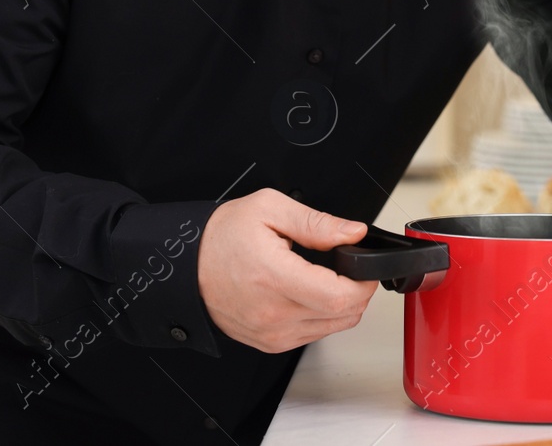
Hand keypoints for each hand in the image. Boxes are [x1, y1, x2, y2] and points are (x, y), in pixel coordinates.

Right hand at [196, 188, 377, 352]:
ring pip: (332, 328)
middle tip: (349, 268)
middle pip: (343, 316)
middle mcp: (273, 313)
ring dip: (341, 306)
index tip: (365, 267)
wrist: (186, 266)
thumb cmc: (221, 237)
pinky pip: (312, 335)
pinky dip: (322, 317)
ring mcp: (270, 333)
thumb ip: (317, 223)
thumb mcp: (269, 208)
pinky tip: (309, 293)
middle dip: (358, 291)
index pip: (339, 297)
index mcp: (274, 277)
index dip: (364, 283)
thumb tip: (353, 233)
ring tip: (326, 278)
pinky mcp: (269, 343)